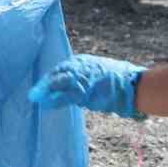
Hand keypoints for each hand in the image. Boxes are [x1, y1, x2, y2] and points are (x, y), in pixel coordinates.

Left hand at [27, 54, 144, 118]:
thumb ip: (89, 81)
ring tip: (34, 97)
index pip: (63, 69)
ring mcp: (83, 77)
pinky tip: (45, 104)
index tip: (43, 87)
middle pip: (58, 73)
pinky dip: (54, 100)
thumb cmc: (122, 83)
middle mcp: (82, 66)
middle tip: (33, 94)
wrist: (134, 85)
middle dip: (45, 83)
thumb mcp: (102, 77)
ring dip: (45, 90)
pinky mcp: (84, 90)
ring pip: (58, 82)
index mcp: (85, 62)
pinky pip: (64, 95)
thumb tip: (81, 92)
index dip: (51, 79)